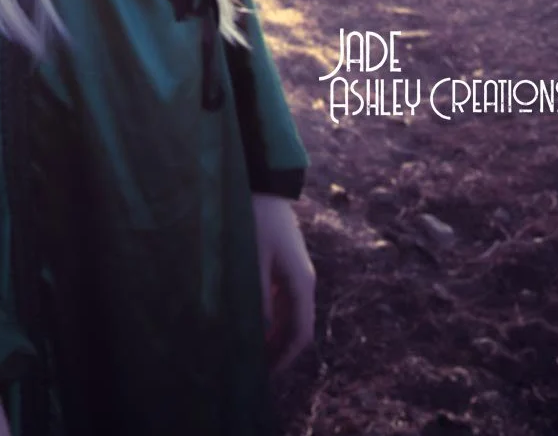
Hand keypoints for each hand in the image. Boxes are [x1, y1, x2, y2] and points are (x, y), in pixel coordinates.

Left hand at [250, 192, 315, 374]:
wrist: (265, 184)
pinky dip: (273, 316)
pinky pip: (284, 300)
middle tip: (257, 368)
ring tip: (253, 350)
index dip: (287, 356)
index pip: (301, 331)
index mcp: (301, 282)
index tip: (268, 373)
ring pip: (291, 314)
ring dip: (276, 334)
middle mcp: (304, 281)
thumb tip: (262, 331)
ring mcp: (297, 272)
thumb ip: (258, 295)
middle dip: (281, 350)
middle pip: (298, 326)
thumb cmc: (257, 219)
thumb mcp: (254, 258)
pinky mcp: (287, 265)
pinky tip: (255, 323)